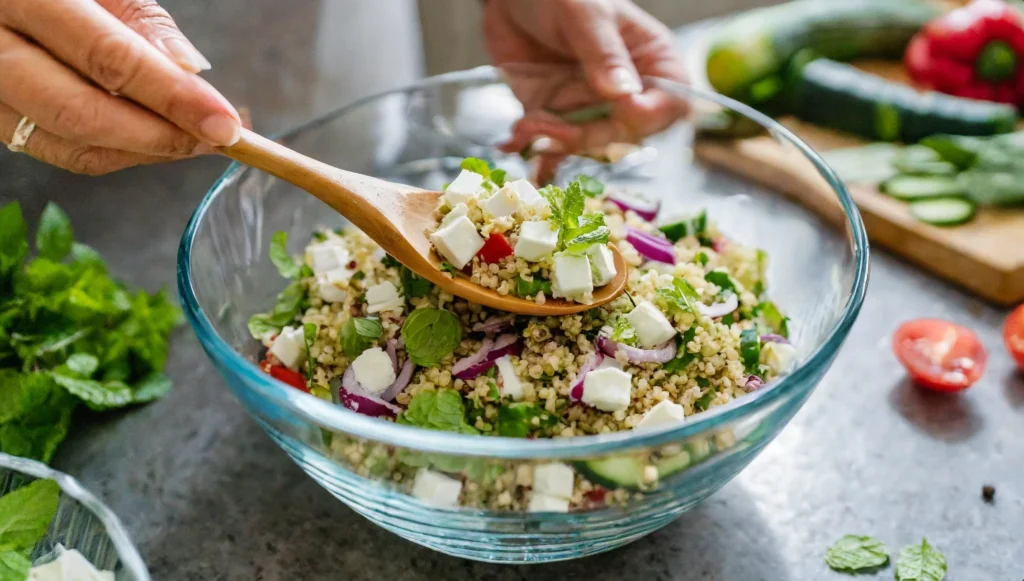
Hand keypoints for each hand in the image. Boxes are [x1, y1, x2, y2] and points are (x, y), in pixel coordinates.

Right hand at [0, 0, 239, 174]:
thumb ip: (140, 20)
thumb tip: (189, 70)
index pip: (108, 58)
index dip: (171, 96)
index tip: (223, 121)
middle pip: (81, 113)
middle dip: (159, 136)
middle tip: (215, 138)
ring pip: (68, 143)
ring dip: (141, 151)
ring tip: (192, 140)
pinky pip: (54, 150)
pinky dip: (112, 153)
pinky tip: (150, 140)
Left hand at [483, 0, 687, 182]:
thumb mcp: (585, 14)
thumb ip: (604, 54)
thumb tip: (624, 94)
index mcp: (651, 60)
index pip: (671, 103)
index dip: (650, 116)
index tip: (623, 111)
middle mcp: (625, 90)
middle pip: (624, 134)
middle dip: (589, 137)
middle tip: (553, 128)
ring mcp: (590, 106)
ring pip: (586, 144)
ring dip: (556, 143)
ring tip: (527, 127)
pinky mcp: (556, 115)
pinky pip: (552, 143)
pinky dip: (535, 148)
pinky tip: (517, 143)